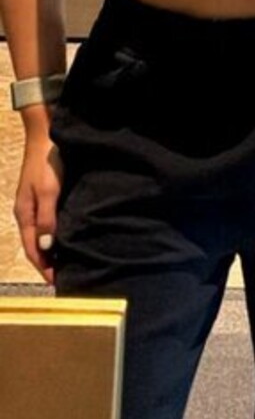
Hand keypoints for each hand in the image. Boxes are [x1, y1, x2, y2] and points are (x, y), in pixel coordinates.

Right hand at [14, 135, 62, 284]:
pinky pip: (47, 222)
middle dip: (46, 262)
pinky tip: (66, 236)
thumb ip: (46, 219)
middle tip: (63, 277)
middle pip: (34, 245)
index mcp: (24, 215)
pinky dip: (54, 234)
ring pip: (41, 234)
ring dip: (51, 250)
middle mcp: (26, 212)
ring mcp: (34, 204)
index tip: (56, 283)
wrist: (45, 135)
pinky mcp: (43, 196)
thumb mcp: (48, 192)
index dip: (43, 267)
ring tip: (66, 262)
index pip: (31, 250)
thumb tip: (46, 248)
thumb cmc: (46, 163)